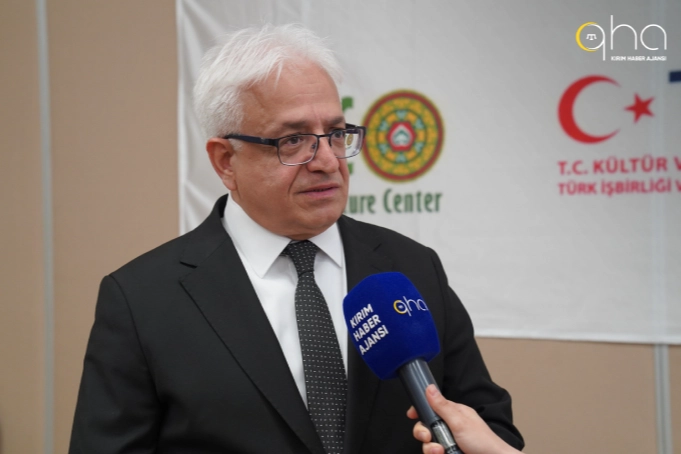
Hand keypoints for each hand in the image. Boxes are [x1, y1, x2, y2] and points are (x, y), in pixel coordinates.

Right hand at [406, 385, 521, 453]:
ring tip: (440, 450)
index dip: (420, 411)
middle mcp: (450, 427)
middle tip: (428, 436)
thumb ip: (442, 406)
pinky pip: (433, 453)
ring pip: (428, 443)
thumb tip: (430, 388)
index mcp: (454, 414)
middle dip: (423, 433)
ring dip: (430, 448)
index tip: (411, 415)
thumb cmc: (484, 442)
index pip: (431, 407)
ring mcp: (449, 442)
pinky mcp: (448, 453)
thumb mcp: (460, 421)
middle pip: (426, 427)